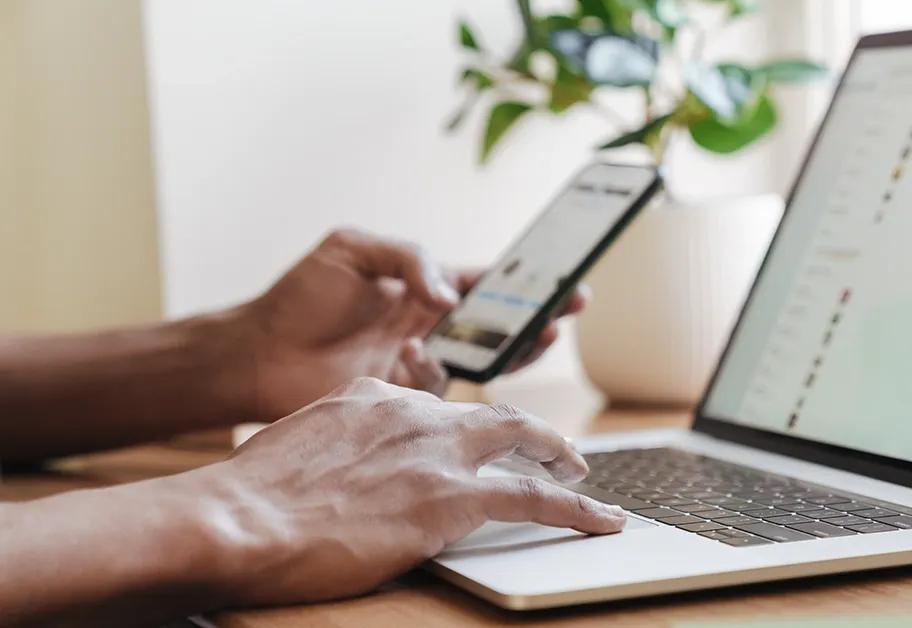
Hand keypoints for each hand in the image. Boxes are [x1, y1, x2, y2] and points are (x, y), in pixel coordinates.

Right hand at [200, 378, 624, 605]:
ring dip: (562, 457)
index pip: (436, 406)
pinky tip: (600, 519)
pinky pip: (535, 498)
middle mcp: (413, 412)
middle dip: (531, 430)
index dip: (463, 428)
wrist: (237, 520)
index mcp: (373, 396)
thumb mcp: (295, 447)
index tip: (476, 441)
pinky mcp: (452, 497)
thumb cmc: (248, 498)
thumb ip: (336, 446)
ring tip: (584, 476)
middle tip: (556, 449)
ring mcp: (437, 451)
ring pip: (525, 442)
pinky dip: (577, 508)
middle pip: (493, 414)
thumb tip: (345, 470)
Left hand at [236, 229, 589, 419]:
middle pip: (498, 323)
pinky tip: (435, 355)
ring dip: (517, 348)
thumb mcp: (351, 248)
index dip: (523, 280)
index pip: (484, 282)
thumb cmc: (298, 295)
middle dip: (538, 314)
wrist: (255, 353)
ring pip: (484, 359)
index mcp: (420, 286)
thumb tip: (448, 295)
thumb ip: (407, 257)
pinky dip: (448, 374)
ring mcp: (419, 363)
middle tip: (571, 306)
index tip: (559, 276)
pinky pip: (444, 390)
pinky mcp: (404, 398)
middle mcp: (428, 327)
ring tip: (545, 332)